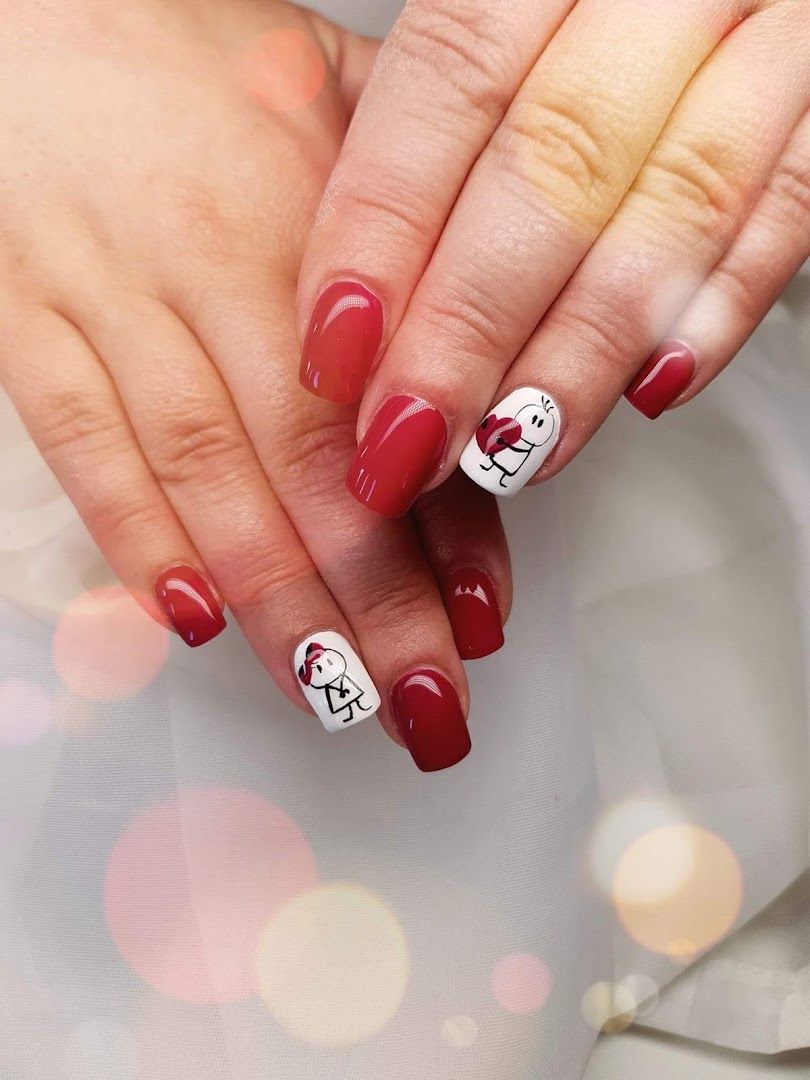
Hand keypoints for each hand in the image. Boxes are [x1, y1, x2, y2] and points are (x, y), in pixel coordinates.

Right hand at [0, 0, 510, 770]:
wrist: (23, 17)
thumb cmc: (187, 62)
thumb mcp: (333, 96)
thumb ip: (422, 219)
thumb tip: (501, 339)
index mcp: (311, 219)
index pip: (399, 406)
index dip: (449, 527)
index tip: (485, 621)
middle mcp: (217, 272)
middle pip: (312, 473)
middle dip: (377, 608)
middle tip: (426, 709)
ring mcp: (113, 305)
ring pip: (208, 481)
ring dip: (277, 605)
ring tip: (335, 700)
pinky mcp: (26, 330)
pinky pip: (83, 449)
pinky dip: (136, 540)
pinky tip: (190, 622)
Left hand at [297, 0, 809, 500]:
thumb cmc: (589, 12)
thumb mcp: (506, 21)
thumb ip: (431, 127)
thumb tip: (341, 288)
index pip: (449, 78)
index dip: (384, 224)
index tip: (338, 347)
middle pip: (552, 164)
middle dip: (468, 326)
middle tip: (408, 437)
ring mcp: (770, 34)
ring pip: (674, 206)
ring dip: (580, 351)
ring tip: (510, 448)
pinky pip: (792, 210)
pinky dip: (720, 311)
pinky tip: (650, 389)